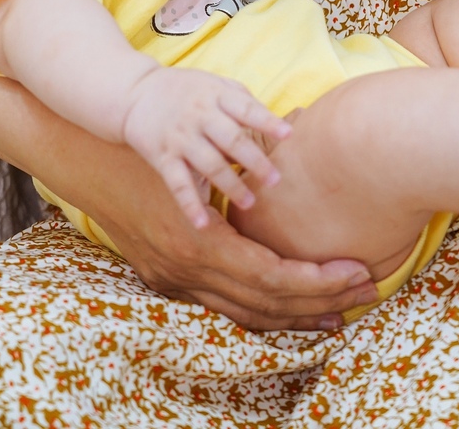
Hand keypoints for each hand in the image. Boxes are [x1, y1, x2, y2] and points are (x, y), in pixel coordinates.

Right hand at [97, 155, 377, 330]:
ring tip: (333, 310)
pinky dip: (252, 308)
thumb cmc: (153, 144)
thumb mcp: (200, 156)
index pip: (273, 277)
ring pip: (245, 312)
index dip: (318, 280)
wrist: (94, 153)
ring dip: (292, 313)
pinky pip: (218, 305)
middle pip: (265, 301)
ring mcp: (173, 279)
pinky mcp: (163, 278)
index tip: (356, 270)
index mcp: (202, 241)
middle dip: (318, 300)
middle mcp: (189, 269)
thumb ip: (241, 165)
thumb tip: (296, 149)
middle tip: (364, 290)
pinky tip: (282, 311)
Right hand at [122, 67, 291, 228]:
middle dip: (254, 161)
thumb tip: (275, 121)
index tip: (288, 135)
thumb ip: (241, 99)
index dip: (267, 121)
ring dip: (230, 185)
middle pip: (230, 139)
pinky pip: (177, 184)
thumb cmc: (185, 90)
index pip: (245, 108)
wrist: (134, 93)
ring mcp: (180, 137)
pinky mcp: (162, 157)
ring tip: (250, 203)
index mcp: (215, 95)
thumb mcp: (213, 83)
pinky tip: (202, 223)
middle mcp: (198, 116)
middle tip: (276, 180)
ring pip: (208, 164)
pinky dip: (189, 205)